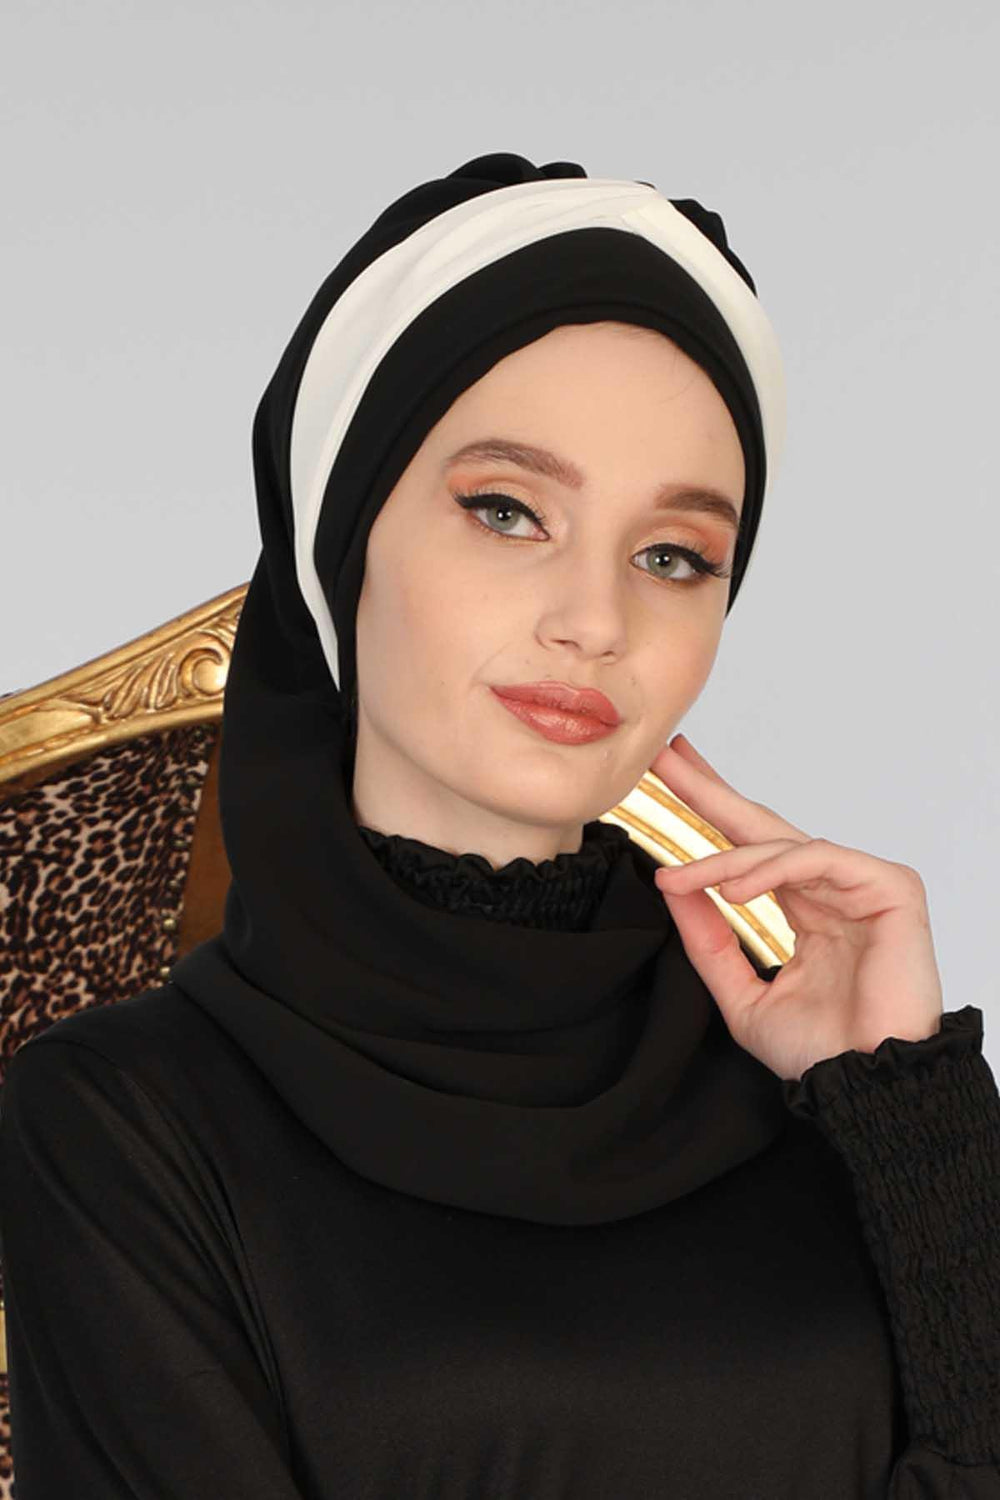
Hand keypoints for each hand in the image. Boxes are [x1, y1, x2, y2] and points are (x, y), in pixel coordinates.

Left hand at [650, 734, 943, 1082]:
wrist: (862, 1087)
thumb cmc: (818, 1053)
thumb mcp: (740, 994)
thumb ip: (708, 941)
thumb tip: (672, 885)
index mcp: (807, 911)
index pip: (753, 851)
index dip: (712, 812)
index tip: (666, 779)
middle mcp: (833, 891)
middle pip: (766, 828)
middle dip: (712, 792)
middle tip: (668, 757)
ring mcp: (863, 886)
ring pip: (783, 846)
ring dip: (725, 857)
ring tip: (682, 877)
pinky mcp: (890, 887)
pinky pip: (818, 858)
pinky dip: (771, 868)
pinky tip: (734, 888)